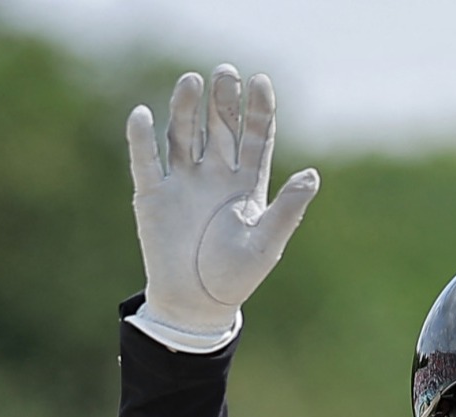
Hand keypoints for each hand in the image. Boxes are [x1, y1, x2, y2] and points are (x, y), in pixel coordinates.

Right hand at [127, 64, 318, 349]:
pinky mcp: (152, 195)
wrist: (194, 304)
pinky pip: (146, 160)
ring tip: (192, 81)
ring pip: (184, 134)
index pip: (255, 136)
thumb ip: (288, 209)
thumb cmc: (235, 276)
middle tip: (225, 72)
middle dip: (223, 100)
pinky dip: (142, 138)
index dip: (258, 109)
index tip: (260, 81)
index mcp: (246, 184)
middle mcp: (215, 175)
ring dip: (186, 108)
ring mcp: (183, 182)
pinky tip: (143, 114)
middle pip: (219, 127)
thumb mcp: (266, 244)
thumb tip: (313, 175)